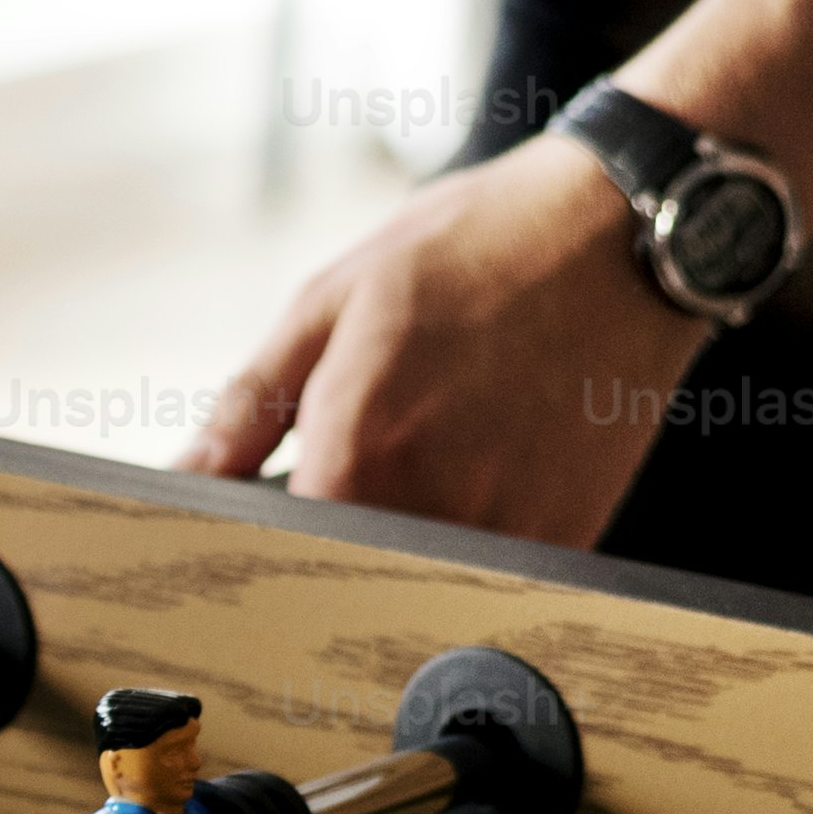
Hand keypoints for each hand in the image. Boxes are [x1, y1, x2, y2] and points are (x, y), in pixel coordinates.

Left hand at [178, 137, 703, 550]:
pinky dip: (465, 539)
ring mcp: (506, 535)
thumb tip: (187, 476)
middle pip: (344, 574)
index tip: (258, 518)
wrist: (625, 234)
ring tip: (428, 444)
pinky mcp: (565, 539)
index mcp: (356, 454)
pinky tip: (479, 460)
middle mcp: (432, 511)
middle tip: (345, 466)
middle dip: (325, 538)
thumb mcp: (330, 303)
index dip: (258, 541)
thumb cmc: (475, 248)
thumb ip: (248, 406)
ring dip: (398, 538)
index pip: (273, 552)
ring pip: (417, 579)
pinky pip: (487, 572)